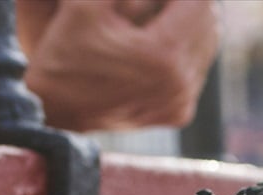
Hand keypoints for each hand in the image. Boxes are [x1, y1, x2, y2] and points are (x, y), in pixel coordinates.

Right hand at [18, 0, 219, 132]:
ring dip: (192, 26)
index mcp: (162, 56)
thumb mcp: (86, 4)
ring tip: (167, 11)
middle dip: (192, 5)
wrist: (53, 107)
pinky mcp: (178, 114)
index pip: (199, 5)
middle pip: (209, 26)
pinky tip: (164, 39)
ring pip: (207, 49)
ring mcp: (181, 103)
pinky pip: (196, 73)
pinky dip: (186, 52)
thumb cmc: (65, 51)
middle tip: (168, 0)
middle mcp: (179, 85)